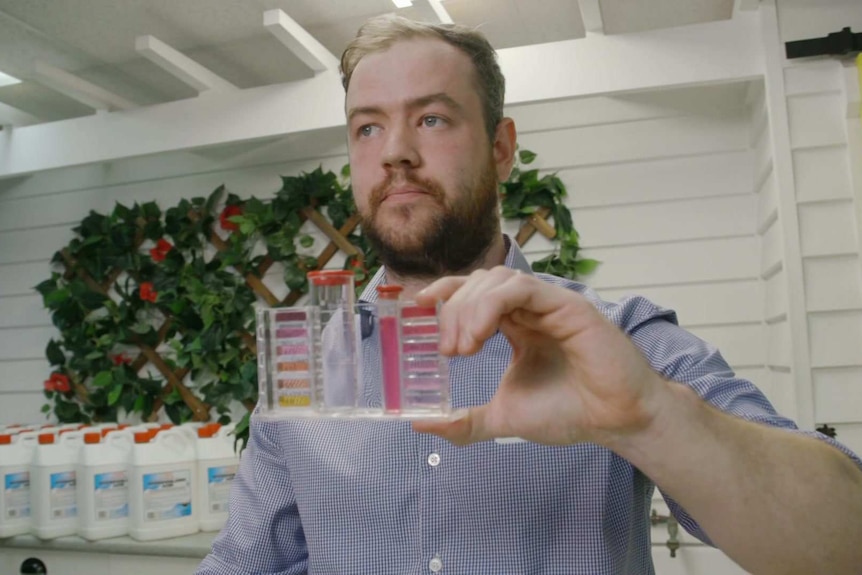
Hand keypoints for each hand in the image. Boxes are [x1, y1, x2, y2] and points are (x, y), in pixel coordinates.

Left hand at [412, 266, 669, 446]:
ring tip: (462, 348)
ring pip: (495, 280)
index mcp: (515, 324)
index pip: (471, 292)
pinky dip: (490, 305)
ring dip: (467, 308)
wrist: (615, 421)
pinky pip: (520, 288)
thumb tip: (421, 423)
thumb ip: (464, 421)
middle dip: (451, 310)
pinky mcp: (566, 304)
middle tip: (447, 350)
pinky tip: (479, 336)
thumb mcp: (503, 417)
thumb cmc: (569, 412)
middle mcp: (530, 308)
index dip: (442, 294)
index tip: (415, 311)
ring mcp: (548, 303)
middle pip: (477, 283)